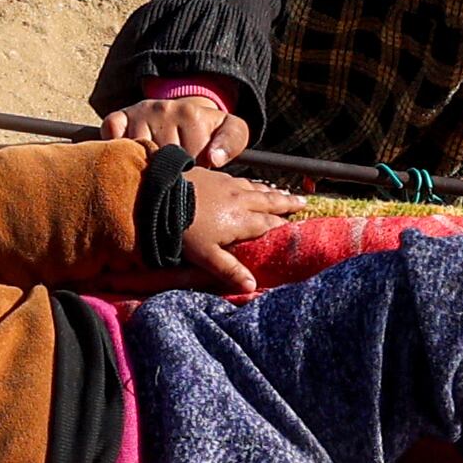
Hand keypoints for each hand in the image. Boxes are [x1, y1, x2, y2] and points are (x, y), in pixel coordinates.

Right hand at [105, 93, 245, 166]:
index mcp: (190, 114)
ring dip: (141, 165)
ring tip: (154, 170)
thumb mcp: (232, 132)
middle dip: (166, 174)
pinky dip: (115, 146)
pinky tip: (130, 157)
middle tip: (172, 175)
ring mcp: (139, 112)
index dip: (189, 174)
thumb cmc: (209, 132)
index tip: (192, 174)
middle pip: (158, 159)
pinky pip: (110, 132)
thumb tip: (214, 159)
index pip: (185, 158)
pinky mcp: (120, 116)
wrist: (187, 112)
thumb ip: (232, 143)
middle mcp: (163, 109)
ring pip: (134, 151)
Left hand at [173, 165, 296, 294]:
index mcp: (243, 221)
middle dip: (286, 202)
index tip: (297, 225)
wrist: (160, 195)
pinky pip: (241, 180)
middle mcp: (241, 200)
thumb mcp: (207, 256)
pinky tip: (247, 184)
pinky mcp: (215, 175)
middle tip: (301, 202)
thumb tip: (253, 287)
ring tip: (280, 191)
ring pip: (256, 188)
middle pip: (270, 201)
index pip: (270, 224)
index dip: (284, 226)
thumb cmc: (184, 229)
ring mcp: (228, 185)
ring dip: (270, 191)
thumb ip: (230, 270)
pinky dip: (251, 183)